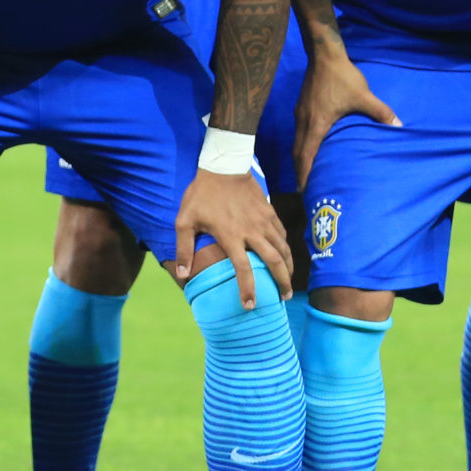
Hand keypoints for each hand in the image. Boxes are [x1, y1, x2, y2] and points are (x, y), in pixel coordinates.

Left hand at [173, 168, 294, 304]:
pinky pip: (283, 235)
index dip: (248, 289)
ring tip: (288, 283)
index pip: (244, 269)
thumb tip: (182, 274)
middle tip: (283, 298)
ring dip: (288, 268)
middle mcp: (252, 231)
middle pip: (274, 262)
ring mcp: (264, 221)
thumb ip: (183, 249)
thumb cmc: (201, 194)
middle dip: (281, 282)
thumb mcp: (185, 220)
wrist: (224, 165)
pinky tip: (286, 257)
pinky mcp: (270, 212)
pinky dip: (286, 248)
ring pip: (283, 249)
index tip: (250, 305)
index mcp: (231, 236)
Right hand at [292, 47, 399, 188]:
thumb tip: (398, 126)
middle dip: (300, 172)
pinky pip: (299, 132)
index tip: (304, 190)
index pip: (306, 155)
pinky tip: (311, 147)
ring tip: (307, 172)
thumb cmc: (342, 77)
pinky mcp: (302, 107)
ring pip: (297, 142)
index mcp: (316, 124)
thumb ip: (380, 112)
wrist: (324, 55)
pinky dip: (303, 145)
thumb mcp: (363, 95)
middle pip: (297, 153)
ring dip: (301, 159)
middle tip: (305, 189)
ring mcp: (300, 113)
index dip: (304, 174)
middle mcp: (303, 121)